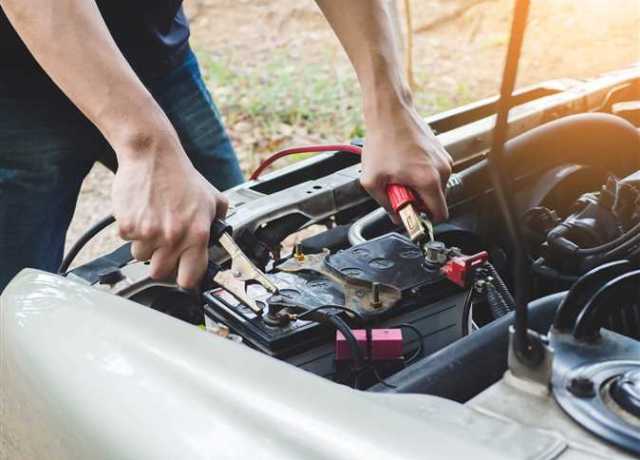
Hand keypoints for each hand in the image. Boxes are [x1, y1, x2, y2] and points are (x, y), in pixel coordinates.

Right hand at [111, 130, 227, 288]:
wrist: (153, 156)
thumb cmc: (181, 176)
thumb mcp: (212, 199)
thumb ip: (219, 222)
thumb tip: (224, 240)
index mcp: (197, 234)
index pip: (189, 278)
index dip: (185, 278)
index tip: (183, 274)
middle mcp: (174, 237)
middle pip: (160, 273)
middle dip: (162, 262)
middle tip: (165, 245)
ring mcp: (149, 233)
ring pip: (142, 257)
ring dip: (146, 245)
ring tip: (154, 222)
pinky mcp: (128, 226)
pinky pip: (128, 241)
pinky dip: (132, 230)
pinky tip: (142, 213)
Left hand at [360, 104, 452, 223]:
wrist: (390, 111)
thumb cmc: (382, 140)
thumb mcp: (372, 180)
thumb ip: (385, 204)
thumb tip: (395, 216)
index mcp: (429, 180)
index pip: (439, 215)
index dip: (423, 220)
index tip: (410, 214)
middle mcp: (442, 170)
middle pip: (436, 201)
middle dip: (418, 201)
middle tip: (399, 189)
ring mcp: (443, 159)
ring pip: (435, 186)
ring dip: (418, 186)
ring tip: (400, 174)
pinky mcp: (440, 151)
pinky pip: (433, 172)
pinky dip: (421, 173)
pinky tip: (404, 164)